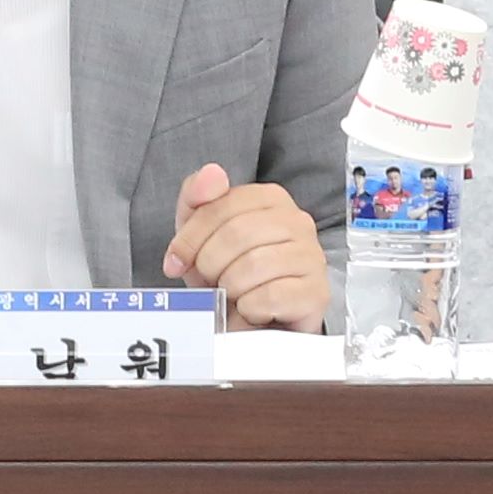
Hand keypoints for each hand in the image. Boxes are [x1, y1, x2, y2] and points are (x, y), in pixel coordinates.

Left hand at [168, 161, 333, 332]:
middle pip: (236, 234)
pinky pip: (270, 296)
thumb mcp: (201, 234)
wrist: (257, 320)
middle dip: (210, 265)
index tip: (176, 261)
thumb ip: (197, 198)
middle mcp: (297, 221)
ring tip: (233, 295)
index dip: (190, 238)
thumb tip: (212, 172)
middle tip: (211, 281)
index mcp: (271, 198)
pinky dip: (250, 308)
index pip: (221, 206)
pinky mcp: (316, 292)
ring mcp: (311, 256)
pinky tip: (252, 309)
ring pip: (254, 265)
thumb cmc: (229, 271)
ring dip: (231, 288)